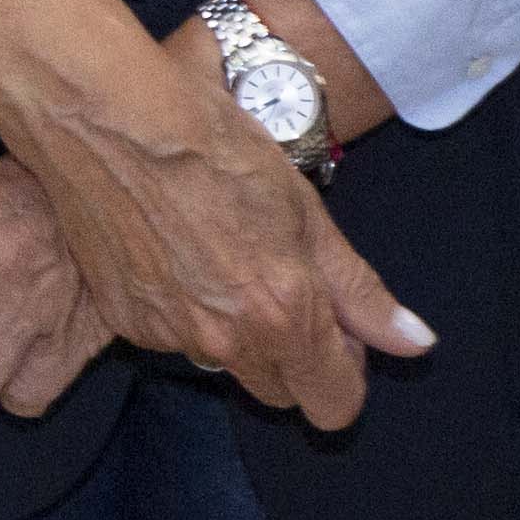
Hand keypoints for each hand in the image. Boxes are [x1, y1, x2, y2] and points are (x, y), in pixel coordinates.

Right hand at [0, 0, 433, 427]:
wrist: (105, 116)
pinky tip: (172, 250)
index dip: (346, 372)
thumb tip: (414, 344)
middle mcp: (224, 340)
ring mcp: (166, 334)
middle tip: (281, 284)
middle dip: (291, 355)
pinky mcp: (122, 320)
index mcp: (283, 314)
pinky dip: (181, 309)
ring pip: (221, 361)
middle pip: (279, 391)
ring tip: (218, 253)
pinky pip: (170, 337)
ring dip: (233, 330)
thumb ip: (359, 290)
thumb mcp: (305, 210)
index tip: (337, 334)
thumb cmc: (211, 143)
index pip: (334, 404)